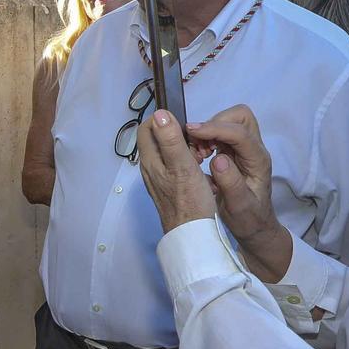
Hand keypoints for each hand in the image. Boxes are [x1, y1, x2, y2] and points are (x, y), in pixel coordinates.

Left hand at [136, 111, 216, 231]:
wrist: (193, 234)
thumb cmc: (189, 203)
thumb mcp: (182, 166)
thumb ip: (171, 140)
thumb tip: (160, 114)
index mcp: (150, 160)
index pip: (147, 128)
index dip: (164, 119)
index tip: (184, 123)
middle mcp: (151, 168)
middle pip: (159, 139)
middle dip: (178, 133)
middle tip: (197, 140)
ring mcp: (161, 178)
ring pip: (170, 152)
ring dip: (186, 147)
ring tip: (201, 152)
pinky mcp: (171, 187)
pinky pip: (177, 165)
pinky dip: (189, 160)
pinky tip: (201, 166)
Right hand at [186, 106, 293, 278]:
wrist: (254, 226)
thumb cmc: (249, 219)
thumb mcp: (239, 207)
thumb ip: (231, 184)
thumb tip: (218, 159)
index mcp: (258, 161)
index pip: (240, 133)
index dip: (215, 128)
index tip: (192, 131)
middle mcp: (254, 149)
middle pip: (239, 117)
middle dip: (215, 123)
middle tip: (198, 143)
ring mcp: (245, 149)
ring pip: (230, 121)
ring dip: (209, 130)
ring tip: (197, 151)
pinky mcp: (235, 151)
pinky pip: (221, 132)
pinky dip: (207, 137)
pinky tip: (199, 154)